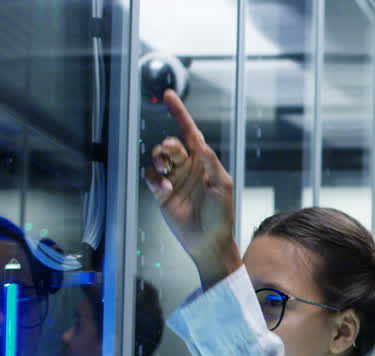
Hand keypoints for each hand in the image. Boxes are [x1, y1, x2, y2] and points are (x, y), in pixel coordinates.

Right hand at [143, 90, 240, 287]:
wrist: (209, 241)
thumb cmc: (222, 215)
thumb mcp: (223, 185)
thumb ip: (211, 163)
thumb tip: (201, 143)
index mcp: (204, 161)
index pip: (190, 132)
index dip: (180, 114)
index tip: (169, 96)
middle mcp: (188, 168)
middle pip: (170, 144)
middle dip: (167, 146)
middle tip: (169, 157)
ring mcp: (174, 180)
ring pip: (158, 158)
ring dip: (159, 160)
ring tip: (165, 172)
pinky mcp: (162, 194)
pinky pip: (151, 178)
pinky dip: (155, 180)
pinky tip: (165, 190)